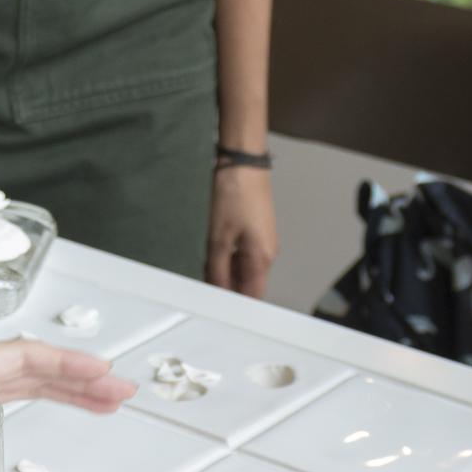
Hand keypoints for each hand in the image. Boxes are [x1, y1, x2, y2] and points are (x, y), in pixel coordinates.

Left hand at [0, 324, 137, 421]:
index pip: (19, 360)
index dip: (60, 367)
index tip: (98, 370)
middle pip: (38, 372)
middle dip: (82, 381)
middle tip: (124, 392)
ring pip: (34, 384)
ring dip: (75, 391)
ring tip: (115, 400)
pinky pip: (15, 395)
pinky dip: (48, 398)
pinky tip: (74, 404)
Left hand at [206, 163, 277, 298]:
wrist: (244, 163)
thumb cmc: (235, 195)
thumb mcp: (218, 238)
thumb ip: (217, 270)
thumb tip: (216, 291)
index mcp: (262, 258)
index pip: (253, 296)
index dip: (235, 306)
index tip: (217, 308)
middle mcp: (268, 253)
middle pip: (249, 283)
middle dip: (228, 288)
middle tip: (204, 287)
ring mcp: (263, 241)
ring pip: (245, 268)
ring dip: (227, 272)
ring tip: (206, 267)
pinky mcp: (257, 230)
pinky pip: (244, 254)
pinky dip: (229, 258)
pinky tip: (213, 252)